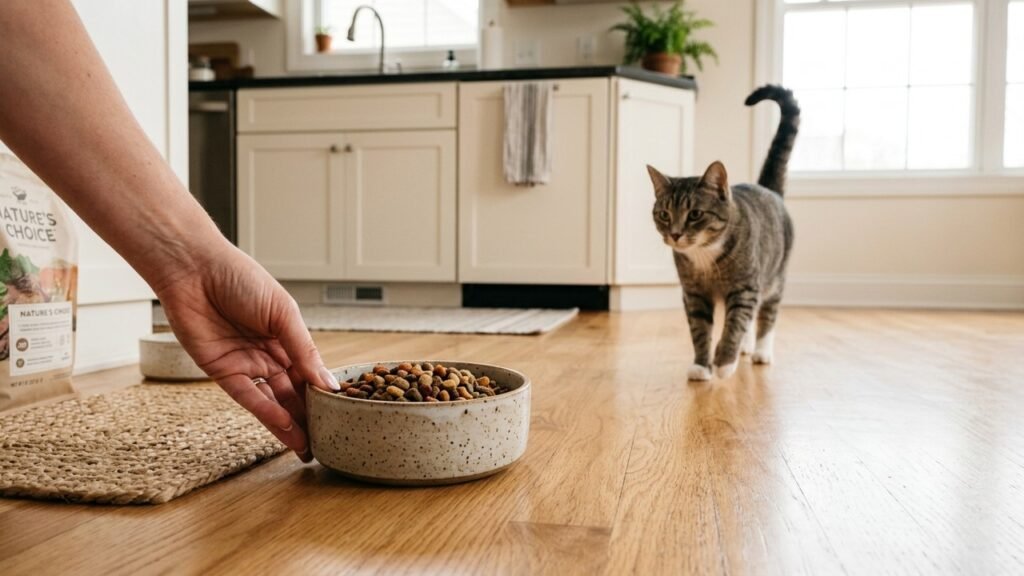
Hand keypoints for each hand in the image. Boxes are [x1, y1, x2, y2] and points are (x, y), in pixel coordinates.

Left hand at [154, 244, 338, 461]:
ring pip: (272, 401)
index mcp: (287, 337)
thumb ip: (305, 350)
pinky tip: (285, 426)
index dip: (324, 394)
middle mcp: (268, 354)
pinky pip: (248, 397)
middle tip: (327, 441)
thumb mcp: (284, 313)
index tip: (342, 415)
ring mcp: (245, 364)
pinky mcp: (222, 372)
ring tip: (308, 447)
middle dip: (309, 417)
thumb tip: (329, 383)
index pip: (310, 372)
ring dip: (289, 424)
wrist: (195, 270)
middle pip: (293, 392)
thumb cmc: (241, 279)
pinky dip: (266, 412)